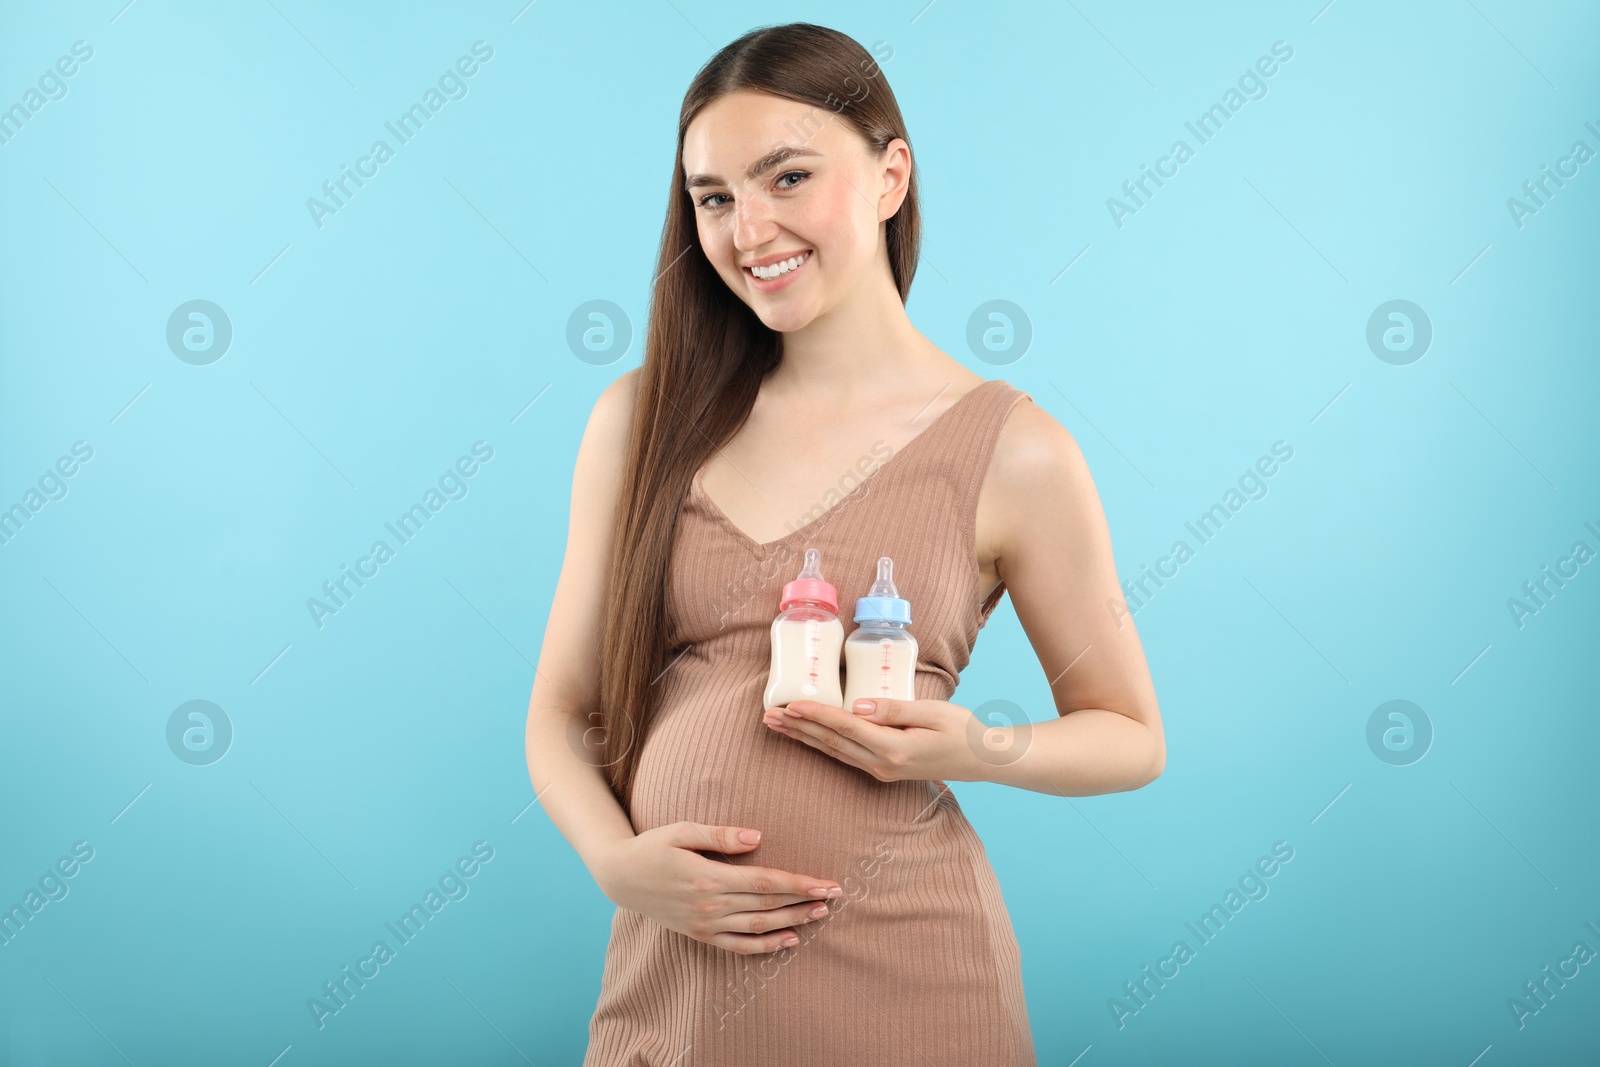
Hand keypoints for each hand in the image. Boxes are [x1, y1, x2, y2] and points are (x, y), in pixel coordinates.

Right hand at [594, 822, 842, 955]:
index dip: (799, 884)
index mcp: (709, 877)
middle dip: (805, 901)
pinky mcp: (701, 935)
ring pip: (758, 927)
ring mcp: (705, 924)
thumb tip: (758, 837)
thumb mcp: (682, 830)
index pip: (765, 882)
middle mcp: (710, 905)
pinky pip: (738, 946)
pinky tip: (789, 940)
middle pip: (768, 906)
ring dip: (793, 922)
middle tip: (835, 896)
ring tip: (821, 914)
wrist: (621, 877)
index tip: (827, 882)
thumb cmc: (653, 846)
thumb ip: (720, 835)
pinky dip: (766, 946)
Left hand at [762, 698, 980, 782]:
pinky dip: (821, 744)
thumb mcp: (932, 711)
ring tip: (777, 725)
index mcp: (895, 748)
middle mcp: (883, 764)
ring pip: (834, 752)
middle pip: (832, 742)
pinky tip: (806, 737)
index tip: (791, 704)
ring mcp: (882, 771)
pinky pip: (844, 756)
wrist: (982, 760)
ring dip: (804, 738)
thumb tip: (856, 706)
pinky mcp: (883, 770)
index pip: (846, 727)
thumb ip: (893, 709)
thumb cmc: (962, 729)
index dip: (816, 715)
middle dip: (798, 728)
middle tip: (769, 715)